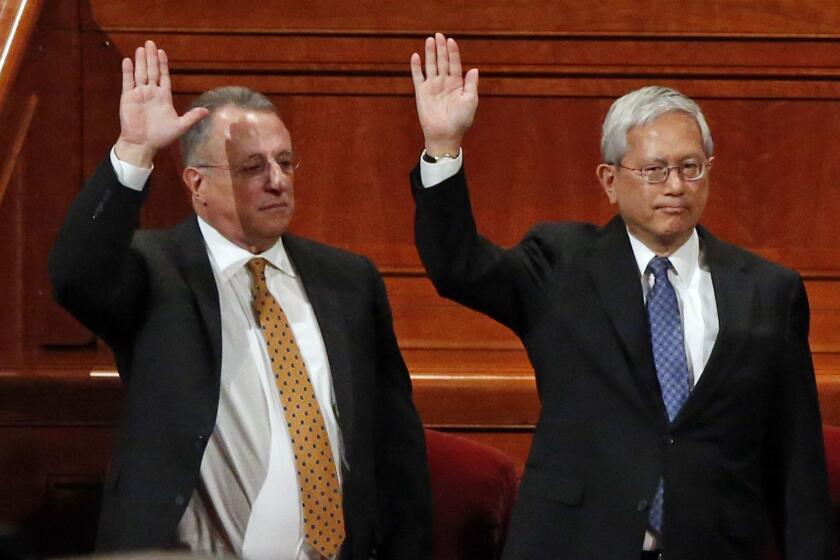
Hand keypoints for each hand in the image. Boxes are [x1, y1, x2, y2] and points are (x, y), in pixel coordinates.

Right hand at [115, 40, 208, 167]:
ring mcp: (139, 94)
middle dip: (151, 57)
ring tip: (141, 48)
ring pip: (140, 73)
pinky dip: (128, 71)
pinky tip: (128, 60)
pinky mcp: (128, 98)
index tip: (162, 52)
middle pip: (152, 71)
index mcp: (164, 97)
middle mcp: (151, 93)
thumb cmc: (161, 137)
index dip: (163, 64)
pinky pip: (128, 82)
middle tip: (150, 43)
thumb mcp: (180, 126)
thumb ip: (192, 117)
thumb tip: (206, 110)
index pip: (163, 76)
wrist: (143, 145)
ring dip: (140, 61)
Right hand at [410, 33, 478, 155]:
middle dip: (441, 48)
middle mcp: (444, 83)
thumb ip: (471, 84)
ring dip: (430, 53)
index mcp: (457, 84)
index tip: (451, 41)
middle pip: (442, 61)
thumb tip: (474, 69)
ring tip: (429, 40)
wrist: (446, 134)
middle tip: (439, 35)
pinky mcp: (421, 93)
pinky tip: (415, 56)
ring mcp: (432, 87)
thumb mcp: (470, 100)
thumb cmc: (461, 120)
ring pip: (431, 65)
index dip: (453, 52)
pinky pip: (418, 77)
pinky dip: (416, 67)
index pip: (454, 64)